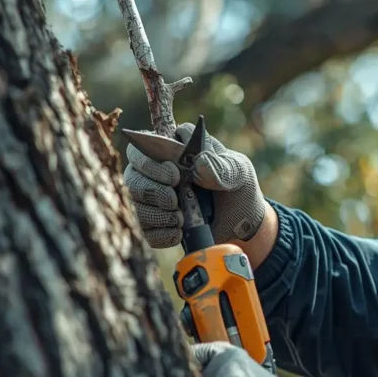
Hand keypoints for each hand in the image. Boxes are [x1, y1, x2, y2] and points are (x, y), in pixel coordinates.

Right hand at [124, 123, 266, 248]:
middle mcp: (159, 171)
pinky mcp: (158, 223)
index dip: (153, 160)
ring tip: (181, 219)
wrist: (244, 223)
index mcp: (176, 149)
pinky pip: (146, 229)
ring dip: (156, 214)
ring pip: (136, 202)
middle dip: (153, 190)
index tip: (175, 174)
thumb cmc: (238, 188)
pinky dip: (161, 233)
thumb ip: (222, 166)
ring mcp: (156, 198)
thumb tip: (199, 162)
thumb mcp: (239, 172)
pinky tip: (179, 233)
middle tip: (175, 200)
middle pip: (132, 174)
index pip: (144, 142)